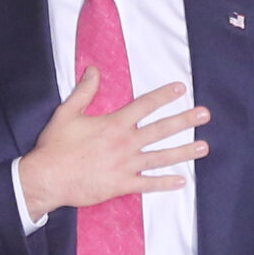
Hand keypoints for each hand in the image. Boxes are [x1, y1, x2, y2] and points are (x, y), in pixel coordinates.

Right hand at [16, 71, 208, 218]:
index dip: (164, 95)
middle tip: (205, 115)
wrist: (47, 178)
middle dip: (185, 120)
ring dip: (184, 151)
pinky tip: (181, 181)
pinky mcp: (121, 185)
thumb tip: (93, 69)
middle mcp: (125, 143)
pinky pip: (148, 184)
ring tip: (204, 147)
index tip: (180, 89)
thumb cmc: (56, 146)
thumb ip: (84, 91)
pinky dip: (165, 183)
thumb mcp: (67, 112)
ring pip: (161, 157)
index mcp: (113, 124)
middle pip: (161, 129)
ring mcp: (126, 166)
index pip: (144, 105)